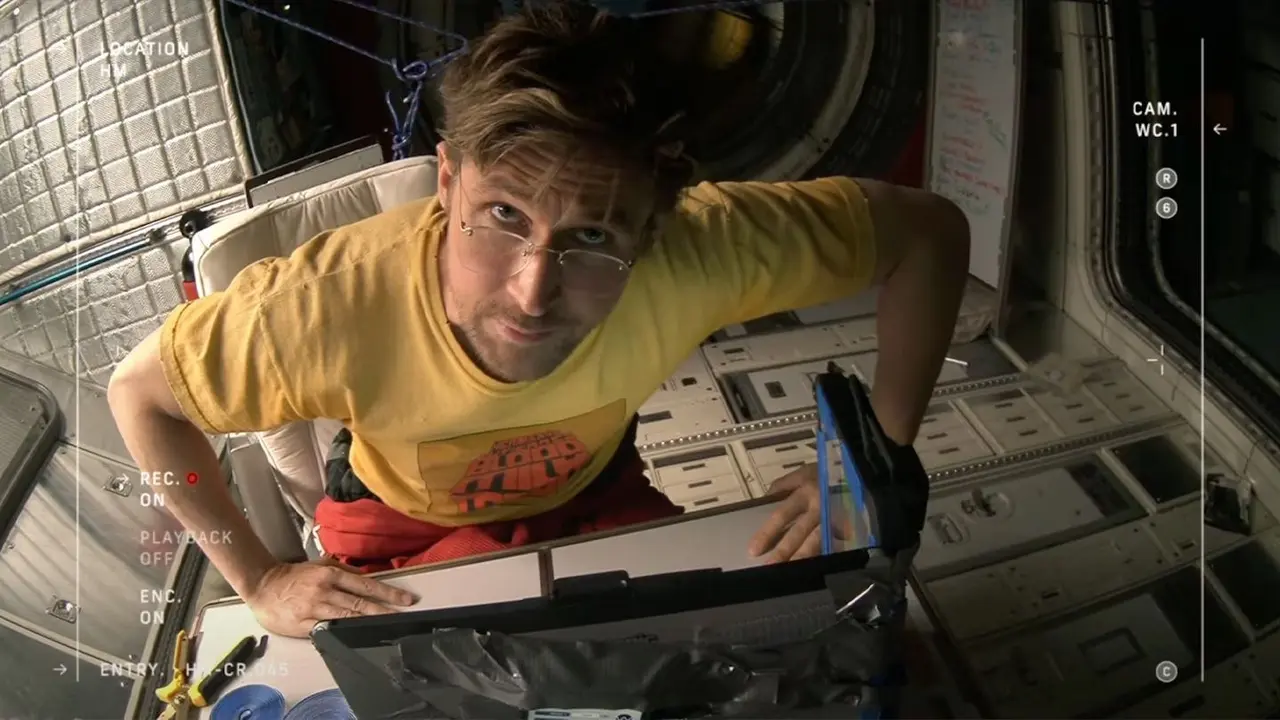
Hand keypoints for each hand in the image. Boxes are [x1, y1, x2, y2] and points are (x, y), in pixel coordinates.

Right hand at [243, 557, 415, 637]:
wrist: (262, 585)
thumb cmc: (293, 576)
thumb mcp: (319, 565)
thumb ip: (343, 570)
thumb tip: (366, 576)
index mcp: (330, 574)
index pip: (365, 584)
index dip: (387, 592)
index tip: (405, 599)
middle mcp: (325, 590)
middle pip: (360, 602)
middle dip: (384, 609)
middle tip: (404, 614)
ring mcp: (314, 608)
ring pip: (347, 616)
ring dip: (368, 621)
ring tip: (387, 625)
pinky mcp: (303, 625)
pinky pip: (326, 629)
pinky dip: (342, 632)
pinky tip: (356, 636)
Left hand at [748, 464, 848, 563]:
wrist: (856, 473)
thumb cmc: (824, 474)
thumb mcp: (802, 473)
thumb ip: (783, 486)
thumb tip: (765, 500)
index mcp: (804, 493)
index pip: (782, 515)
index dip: (768, 532)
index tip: (754, 550)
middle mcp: (818, 508)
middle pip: (799, 532)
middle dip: (784, 550)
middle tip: (770, 567)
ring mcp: (834, 519)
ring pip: (817, 541)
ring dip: (803, 557)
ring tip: (791, 572)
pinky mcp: (847, 527)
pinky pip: (835, 543)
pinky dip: (826, 555)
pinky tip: (817, 568)